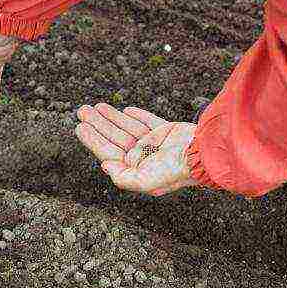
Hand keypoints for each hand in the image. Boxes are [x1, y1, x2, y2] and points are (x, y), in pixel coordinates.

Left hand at [75, 103, 199, 195]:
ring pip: (127, 128)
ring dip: (111, 117)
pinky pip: (147, 122)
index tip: (80, 127)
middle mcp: (144, 157)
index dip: (93, 139)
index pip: (108, 152)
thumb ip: (123, 177)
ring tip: (95, 106)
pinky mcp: (168, 132)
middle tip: (82, 110)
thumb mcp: (146, 181)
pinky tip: (124, 110)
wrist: (206, 153)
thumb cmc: (177, 170)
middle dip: (97, 124)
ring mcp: (156, 144)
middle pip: (114, 138)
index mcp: (137, 169)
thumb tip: (104, 165)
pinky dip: (136, 116)